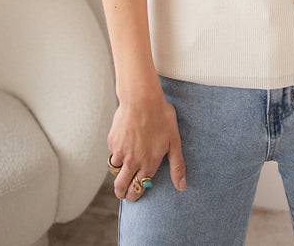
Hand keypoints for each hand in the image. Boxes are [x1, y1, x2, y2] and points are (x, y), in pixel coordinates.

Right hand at [108, 86, 185, 200]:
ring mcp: (120, 151)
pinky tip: (123, 146)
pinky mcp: (112, 141)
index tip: (135, 195)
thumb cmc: (161, 116)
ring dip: (118, 174)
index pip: (139, 188)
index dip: (136, 194)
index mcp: (149, 163)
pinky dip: (116, 154)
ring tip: (123, 171)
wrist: (142, 98)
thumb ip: (177, 166)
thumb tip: (181, 187)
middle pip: (121, 187)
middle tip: (124, 193)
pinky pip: (112, 153)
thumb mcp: (174, 141)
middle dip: (122, 193)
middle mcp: (132, 161)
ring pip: (115, 172)